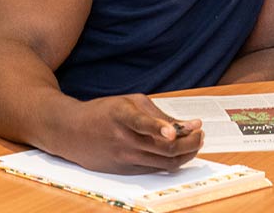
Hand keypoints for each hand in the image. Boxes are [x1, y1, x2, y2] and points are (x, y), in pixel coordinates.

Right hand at [52, 94, 203, 173]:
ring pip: (163, 163)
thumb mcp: (131, 102)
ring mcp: (124, 158)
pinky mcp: (125, 170)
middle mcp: (123, 140)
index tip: (174, 132)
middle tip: (201, 134)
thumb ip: (158, 114)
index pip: (142, 124)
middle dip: (188, 143)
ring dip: (185, 154)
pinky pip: (154, 169)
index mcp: (122, 116)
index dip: (159, 128)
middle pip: (162, 149)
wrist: (72, 132)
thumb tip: (186, 125)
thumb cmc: (105, 112)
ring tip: (196, 141)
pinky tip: (180, 151)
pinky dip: (171, 161)